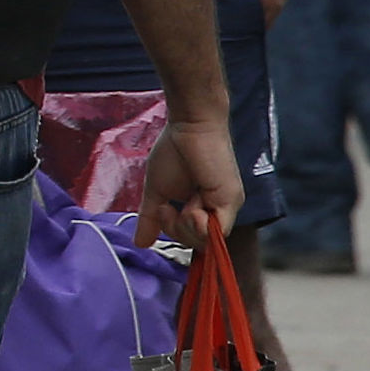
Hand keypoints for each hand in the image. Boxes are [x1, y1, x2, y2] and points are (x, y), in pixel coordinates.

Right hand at [142, 118, 243, 250]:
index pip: (190, 237)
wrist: (190, 126)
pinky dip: (199, 226)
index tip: (163, 210)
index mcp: (202, 208)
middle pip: (197, 243)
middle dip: (176, 231)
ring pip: (207, 240)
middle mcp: (217, 210)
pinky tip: (192, 207)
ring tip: (183, 203)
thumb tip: (139, 244)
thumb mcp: (157, 191)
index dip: (174, 232)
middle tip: (169, 207)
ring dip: (186, 226)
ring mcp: (226, 207)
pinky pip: (217, 231)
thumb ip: (150, 218)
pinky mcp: (230, 201)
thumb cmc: (174, 151)